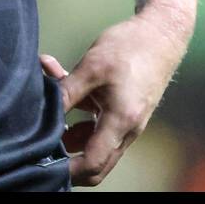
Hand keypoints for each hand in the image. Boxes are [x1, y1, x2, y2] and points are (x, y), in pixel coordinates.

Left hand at [39, 9, 188, 186]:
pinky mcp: (124, 112)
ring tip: (48, 101)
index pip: (93, 162)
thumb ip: (66, 91)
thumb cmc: (130, 47)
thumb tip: (43, 112)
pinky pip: (98, 122)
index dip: (68, 169)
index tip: (44, 164)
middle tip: (43, 143)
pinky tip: (61, 83)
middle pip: (97, 162)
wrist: (161, 34)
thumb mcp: (92, 66)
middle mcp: (128, 129)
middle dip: (69, 158)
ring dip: (69, 127)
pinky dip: (79, 110)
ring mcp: (127, 122)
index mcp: (121, 121)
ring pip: (93, 139)